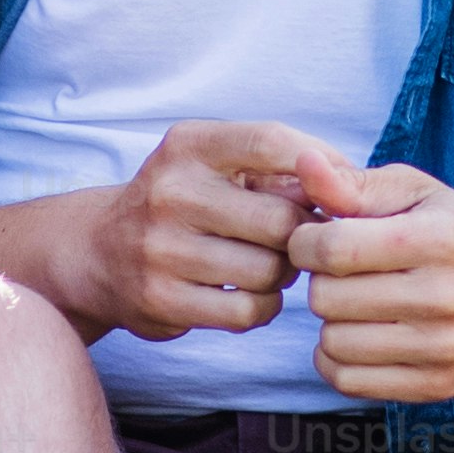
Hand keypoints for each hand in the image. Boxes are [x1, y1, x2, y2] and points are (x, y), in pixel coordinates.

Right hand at [72, 119, 319, 337]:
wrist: (99, 252)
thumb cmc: (185, 204)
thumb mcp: (218, 167)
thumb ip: (283, 170)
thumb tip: (355, 185)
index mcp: (190, 145)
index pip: (271, 141)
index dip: (320, 168)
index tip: (337, 192)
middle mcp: (170, 191)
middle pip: (282, 219)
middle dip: (300, 236)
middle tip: (291, 240)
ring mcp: (161, 247)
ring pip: (270, 271)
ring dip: (282, 276)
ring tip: (264, 266)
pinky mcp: (161, 298)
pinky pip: (248, 311)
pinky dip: (261, 308)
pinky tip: (247, 294)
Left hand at [292, 148, 453, 400]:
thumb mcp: (418, 192)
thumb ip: (355, 182)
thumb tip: (302, 163)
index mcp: (438, 238)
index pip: (333, 248)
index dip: (306, 241)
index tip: (316, 238)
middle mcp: (444, 297)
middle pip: (327, 298)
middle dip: (321, 279)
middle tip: (342, 271)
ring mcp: (442, 348)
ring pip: (332, 342)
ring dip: (330, 321)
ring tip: (355, 301)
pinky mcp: (437, 386)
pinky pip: (348, 381)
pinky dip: (337, 358)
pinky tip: (358, 334)